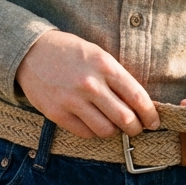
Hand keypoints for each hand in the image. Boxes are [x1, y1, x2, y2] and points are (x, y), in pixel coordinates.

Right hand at [15, 31, 160, 138]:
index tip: (154, 122)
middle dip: (136, 128)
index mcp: (105, 66)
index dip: (150, 114)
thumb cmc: (70, 52)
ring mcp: (72, 100)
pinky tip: (93, 123)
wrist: (32, 52)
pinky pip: (85, 133)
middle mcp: (90, 84)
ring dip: (114, 132)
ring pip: (106, 130)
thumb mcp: (98, 55)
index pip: (137, 97)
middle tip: (136, 129)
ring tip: (113, 126)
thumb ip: (117, 77)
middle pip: (125, 119)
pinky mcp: (57, 113)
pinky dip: (94, 132)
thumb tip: (139, 104)